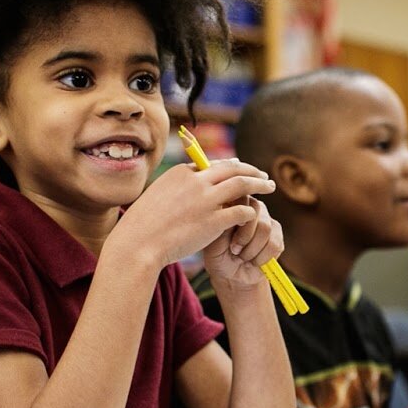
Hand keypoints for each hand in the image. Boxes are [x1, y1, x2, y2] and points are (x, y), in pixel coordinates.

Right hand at [112, 160, 276, 268]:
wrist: (138, 243)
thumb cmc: (143, 225)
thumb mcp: (157, 195)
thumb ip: (175, 187)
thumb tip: (187, 180)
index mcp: (181, 172)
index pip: (213, 164)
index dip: (231, 167)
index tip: (241, 170)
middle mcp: (196, 181)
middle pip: (233, 168)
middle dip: (251, 170)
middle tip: (263, 176)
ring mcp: (207, 200)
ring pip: (243, 184)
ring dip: (259, 184)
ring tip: (269, 187)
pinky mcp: (214, 221)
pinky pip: (242, 211)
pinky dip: (251, 211)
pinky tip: (254, 215)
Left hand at [202, 195, 282, 289]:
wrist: (232, 276)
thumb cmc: (218, 257)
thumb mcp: (213, 242)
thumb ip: (224, 224)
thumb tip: (238, 213)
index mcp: (233, 204)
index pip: (241, 196)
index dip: (239, 215)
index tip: (231, 234)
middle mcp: (252, 207)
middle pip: (255, 212)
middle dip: (244, 236)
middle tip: (234, 250)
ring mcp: (267, 220)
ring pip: (265, 229)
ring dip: (252, 249)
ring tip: (242, 256)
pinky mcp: (277, 235)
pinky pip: (274, 244)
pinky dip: (261, 257)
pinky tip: (253, 261)